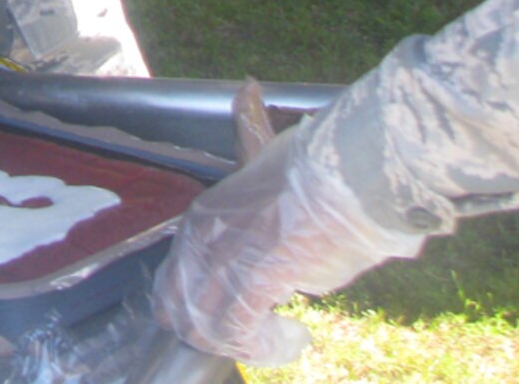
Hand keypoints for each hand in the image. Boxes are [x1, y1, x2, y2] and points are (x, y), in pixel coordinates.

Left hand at [151, 127, 423, 365]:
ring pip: (207, 327)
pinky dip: (265, 346)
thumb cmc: (318, 172)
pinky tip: (294, 338)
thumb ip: (258, 223)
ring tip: (279, 339)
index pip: (175, 279)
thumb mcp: (269, 195)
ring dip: (243, 344)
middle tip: (250, 338)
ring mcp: (223, 259)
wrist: (343, 170)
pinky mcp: (253, 279)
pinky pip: (241, 333)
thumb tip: (270, 249)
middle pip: (182, 309)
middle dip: (214, 333)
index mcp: (203, 217)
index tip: (228, 317)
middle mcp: (203, 240)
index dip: (197, 307)